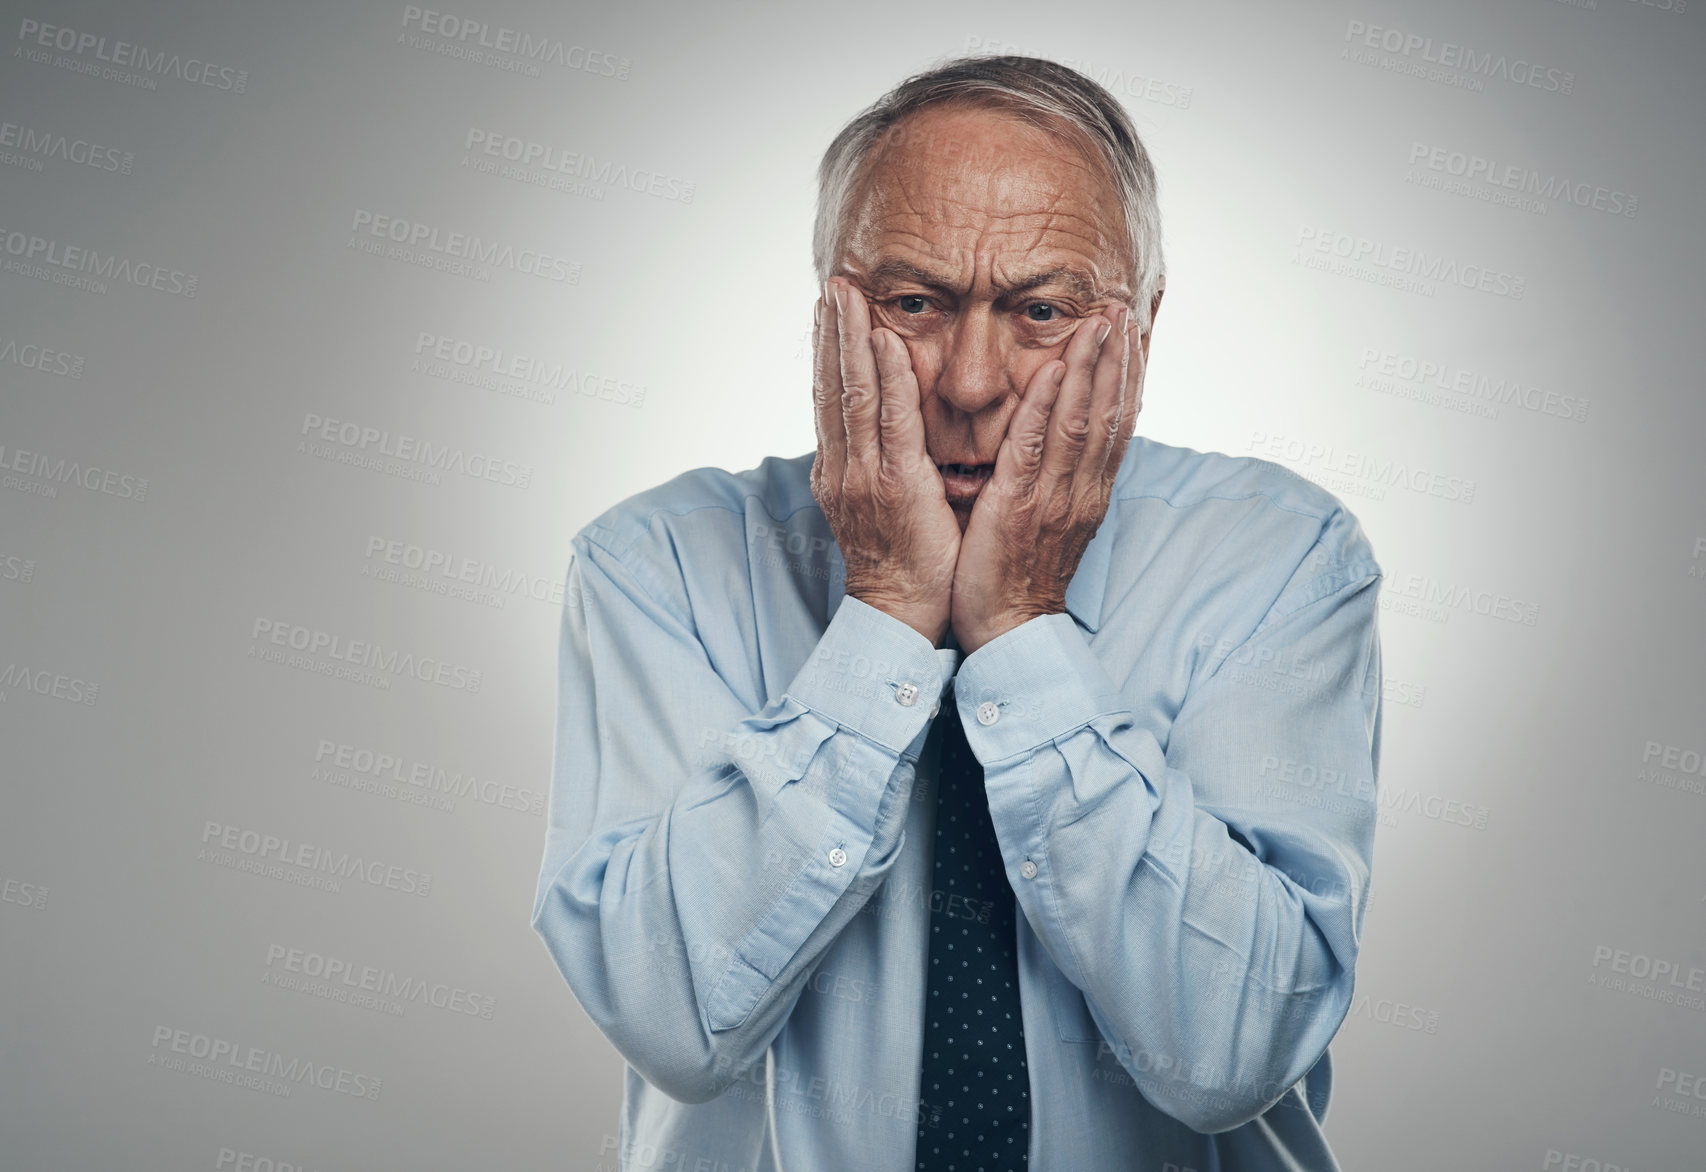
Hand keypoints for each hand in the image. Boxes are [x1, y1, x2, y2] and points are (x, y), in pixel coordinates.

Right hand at [810, 277, 960, 646]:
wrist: (901, 614)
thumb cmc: (903, 563)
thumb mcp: (880, 506)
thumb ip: (878, 465)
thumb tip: (884, 433)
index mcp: (840, 471)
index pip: (830, 399)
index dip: (828, 352)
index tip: (829, 311)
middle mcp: (843, 468)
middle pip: (832, 386)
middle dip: (831, 332)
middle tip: (831, 284)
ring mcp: (864, 476)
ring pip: (852, 395)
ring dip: (850, 340)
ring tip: (846, 296)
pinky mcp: (895, 487)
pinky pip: (890, 423)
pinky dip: (885, 379)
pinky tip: (883, 343)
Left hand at [950, 303, 1141, 653]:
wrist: (1008, 631)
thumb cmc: (1018, 578)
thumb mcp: (1048, 522)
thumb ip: (1057, 481)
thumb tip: (1062, 447)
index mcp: (1088, 492)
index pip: (1116, 423)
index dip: (1125, 376)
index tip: (1129, 332)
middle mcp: (1082, 490)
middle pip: (1110, 413)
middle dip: (1117, 358)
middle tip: (1122, 308)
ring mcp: (1056, 498)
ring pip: (1083, 421)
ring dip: (1093, 367)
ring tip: (1100, 321)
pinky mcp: (1022, 507)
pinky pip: (1038, 448)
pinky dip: (1051, 406)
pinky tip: (1057, 370)